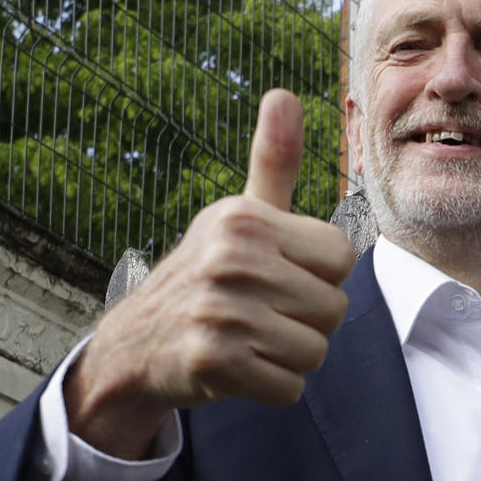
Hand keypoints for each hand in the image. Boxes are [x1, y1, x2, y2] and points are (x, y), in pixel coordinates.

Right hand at [65, 89, 354, 458]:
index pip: (342, 258)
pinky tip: (239, 367)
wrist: (137, 343)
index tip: (282, 276)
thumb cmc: (208, 273)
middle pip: (334, 308)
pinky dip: (272, 387)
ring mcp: (219, 311)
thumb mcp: (240, 215)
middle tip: (262, 313)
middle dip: (307, 321)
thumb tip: (283, 93)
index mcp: (247, 218)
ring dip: (290, 356)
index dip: (321, 276)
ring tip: (250, 339)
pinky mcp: (212, 361)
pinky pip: (289, 388)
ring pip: (315, 351)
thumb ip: (274, 161)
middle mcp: (232, 258)